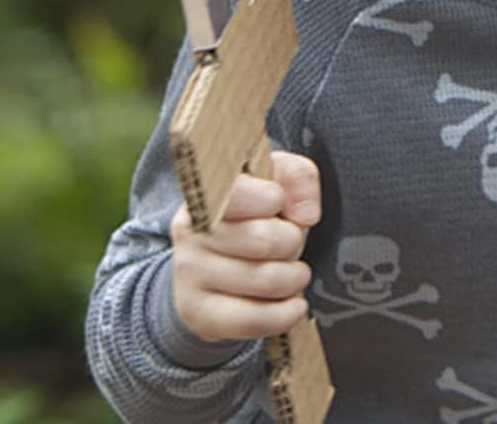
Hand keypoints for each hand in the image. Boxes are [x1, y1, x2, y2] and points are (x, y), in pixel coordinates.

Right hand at [170, 150, 320, 343]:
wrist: (215, 268)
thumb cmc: (253, 218)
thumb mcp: (275, 181)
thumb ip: (297, 176)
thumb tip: (306, 214)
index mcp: (207, 194)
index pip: (242, 193)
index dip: (275, 199)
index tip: (280, 205)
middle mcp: (192, 235)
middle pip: (265, 240)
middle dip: (292, 241)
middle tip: (289, 244)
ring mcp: (190, 278)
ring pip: (266, 280)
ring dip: (294, 277)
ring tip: (293, 273)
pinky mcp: (200, 316)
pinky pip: (253, 320)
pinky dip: (285, 315)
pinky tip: (295, 306)